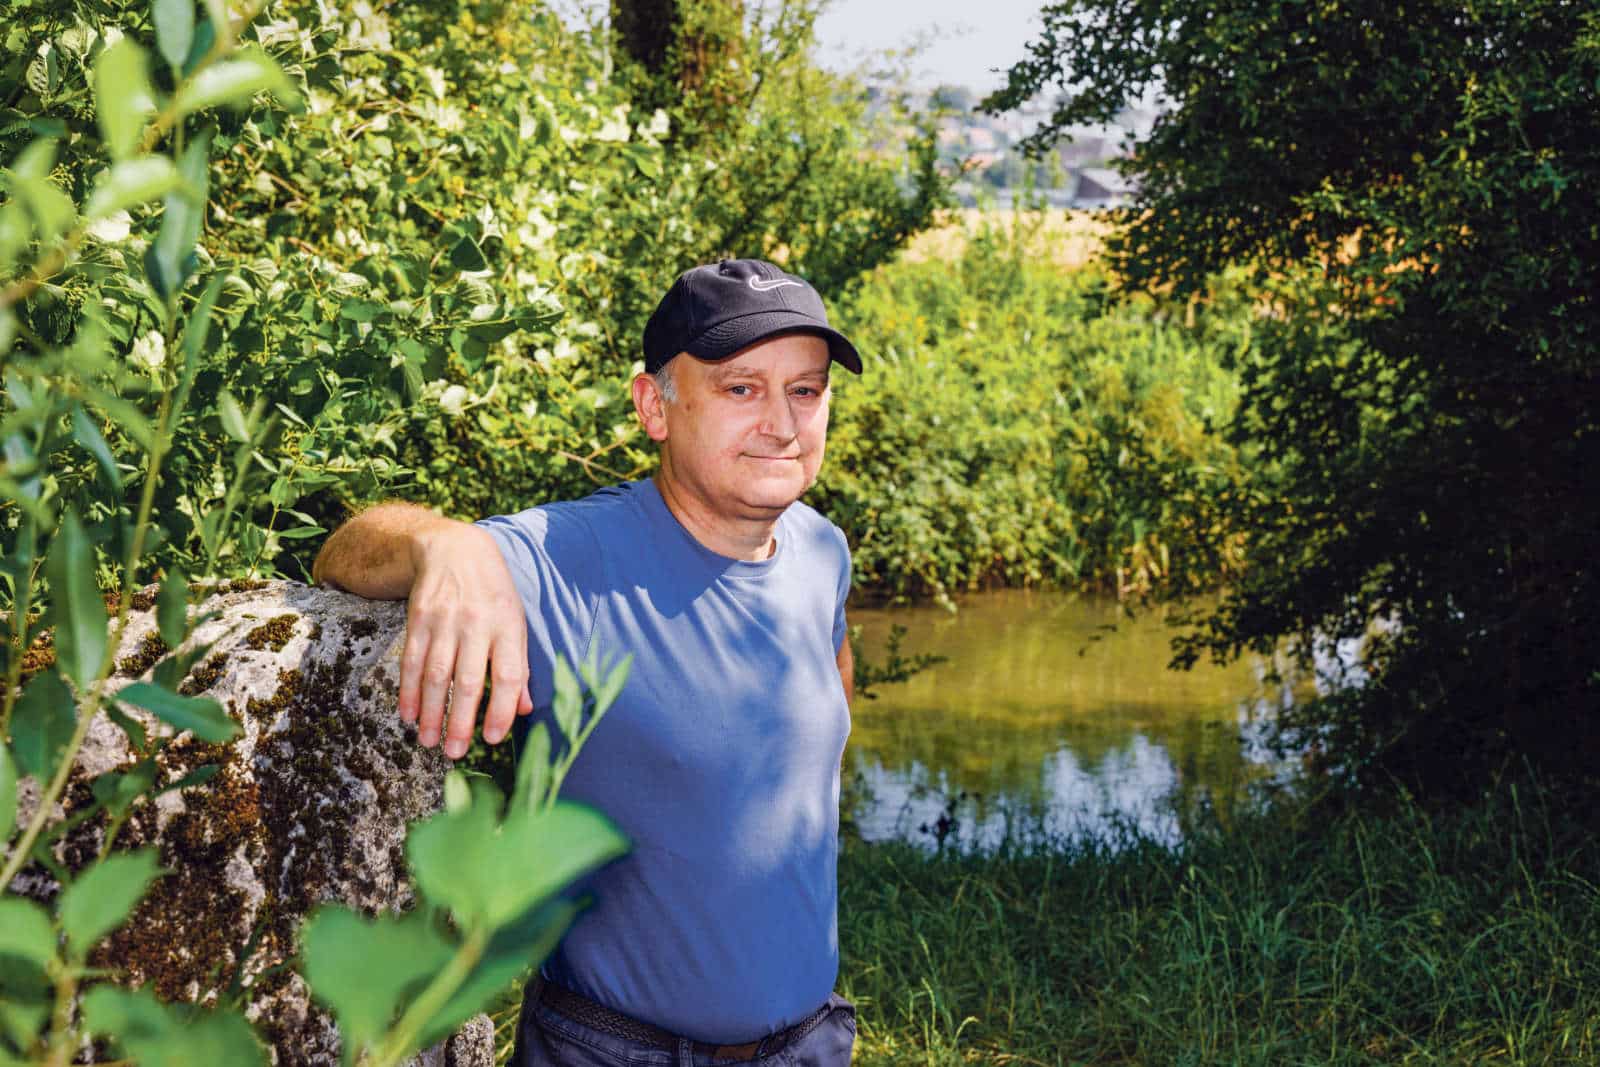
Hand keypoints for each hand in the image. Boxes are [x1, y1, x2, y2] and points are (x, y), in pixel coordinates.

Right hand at [396, 522, 533, 758]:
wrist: (455, 549)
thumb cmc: (493, 594)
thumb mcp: (516, 622)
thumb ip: (520, 666)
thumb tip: (526, 710)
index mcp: (508, 626)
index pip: (508, 675)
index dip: (501, 710)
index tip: (493, 739)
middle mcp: (477, 624)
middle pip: (469, 680)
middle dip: (461, 720)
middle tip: (454, 753)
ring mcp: (446, 621)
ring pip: (437, 674)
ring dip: (432, 712)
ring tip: (429, 742)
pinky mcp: (419, 618)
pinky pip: (412, 660)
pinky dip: (409, 690)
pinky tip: (409, 714)